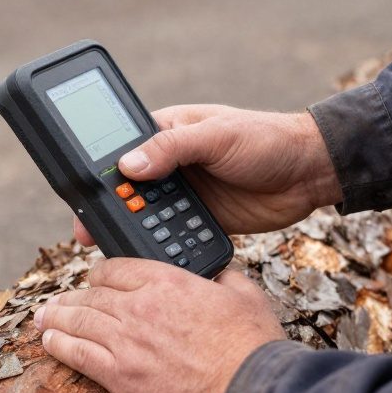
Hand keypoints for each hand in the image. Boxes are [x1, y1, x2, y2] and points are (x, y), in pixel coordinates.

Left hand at [34, 258, 284, 392]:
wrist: (249, 392)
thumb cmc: (252, 347)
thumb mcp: (245, 295)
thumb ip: (223, 277)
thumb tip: (219, 273)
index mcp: (167, 281)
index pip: (116, 268)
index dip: (102, 274)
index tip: (97, 280)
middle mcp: (139, 306)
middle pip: (92, 294)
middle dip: (71, 296)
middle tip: (57, 301)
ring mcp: (126, 341)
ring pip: (78, 321)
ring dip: (56, 317)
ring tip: (43, 317)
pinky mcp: (120, 375)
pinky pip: (78, 354)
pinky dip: (59, 345)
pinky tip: (50, 342)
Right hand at [74, 106, 340, 244]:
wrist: (311, 172)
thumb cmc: (266, 138)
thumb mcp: (217, 136)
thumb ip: (172, 148)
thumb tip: (128, 165)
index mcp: (166, 132)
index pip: (121, 150)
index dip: (100, 172)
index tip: (80, 194)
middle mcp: (170, 163)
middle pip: (127, 188)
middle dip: (107, 209)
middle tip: (86, 233)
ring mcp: (186, 193)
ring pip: (147, 214)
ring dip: (132, 230)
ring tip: (112, 250)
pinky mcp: (201, 219)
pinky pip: (172, 234)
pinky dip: (161, 246)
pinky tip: (148, 260)